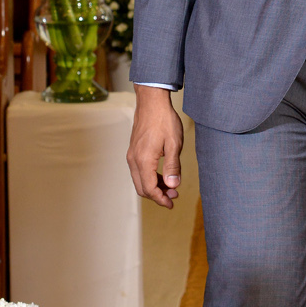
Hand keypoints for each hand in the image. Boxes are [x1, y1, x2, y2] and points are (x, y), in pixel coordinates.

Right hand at [127, 87, 183, 209]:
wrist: (151, 103)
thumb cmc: (164, 121)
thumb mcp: (174, 144)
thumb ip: (173, 167)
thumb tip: (173, 186)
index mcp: (143, 160)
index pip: (149, 188)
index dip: (160, 199)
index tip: (172, 203)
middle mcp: (134, 160)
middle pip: (142, 188)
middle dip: (157, 195)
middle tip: (174, 196)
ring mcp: (132, 155)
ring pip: (140, 181)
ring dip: (154, 187)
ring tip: (171, 187)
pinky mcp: (134, 151)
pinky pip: (139, 171)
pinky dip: (150, 178)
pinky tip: (164, 176)